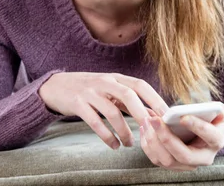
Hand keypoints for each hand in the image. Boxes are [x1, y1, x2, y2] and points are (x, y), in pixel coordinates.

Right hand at [39, 72, 168, 149]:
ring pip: (112, 112)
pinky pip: (95, 122)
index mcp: (115, 78)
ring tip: (130, 144)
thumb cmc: (88, 90)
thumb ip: (129, 101)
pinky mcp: (77, 104)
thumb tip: (154, 114)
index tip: (168, 114)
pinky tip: (114, 145)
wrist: (55, 86)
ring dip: (124, 130)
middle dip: (142, 113)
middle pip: (128, 95)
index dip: (155, 98)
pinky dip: (106, 136)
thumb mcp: (109, 90)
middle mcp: (104, 82)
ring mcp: (90, 92)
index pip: (140, 85)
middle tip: (152, 130)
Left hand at [140, 109, 223, 170]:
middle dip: (167, 138)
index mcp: (216, 142)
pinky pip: (156, 159)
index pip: (210, 136)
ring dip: (154, 140)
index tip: (183, 117)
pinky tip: (144, 128)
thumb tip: (196, 108)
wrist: (201, 130)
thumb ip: (211, 108)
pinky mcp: (173, 165)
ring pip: (167, 160)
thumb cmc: (208, 117)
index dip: (197, 127)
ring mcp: (187, 165)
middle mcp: (204, 158)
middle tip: (154, 119)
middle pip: (184, 155)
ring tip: (147, 120)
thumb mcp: (215, 110)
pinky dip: (147, 144)